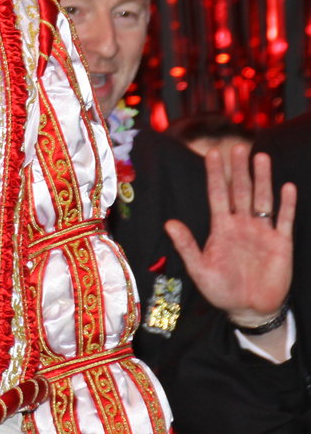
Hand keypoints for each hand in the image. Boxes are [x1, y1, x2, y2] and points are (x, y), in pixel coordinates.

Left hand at [165, 145, 295, 327]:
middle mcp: (241, 224)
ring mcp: (262, 232)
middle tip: (238, 146)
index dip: (215, 174)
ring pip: (262, 199)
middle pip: (240, 190)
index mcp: (221, 226)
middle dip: (239, 169)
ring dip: (262, 179)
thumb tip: (169, 223)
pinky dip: (286, 204)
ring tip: (261, 157)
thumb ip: (186, 245)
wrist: (249, 310)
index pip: (217, 194)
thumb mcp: (200, 269)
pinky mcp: (281, 244)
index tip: (211, 152)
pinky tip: (287, 187)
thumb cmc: (221, 289)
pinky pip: (284, 220)